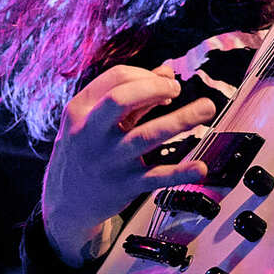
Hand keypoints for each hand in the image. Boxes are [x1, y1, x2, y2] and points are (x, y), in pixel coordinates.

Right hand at [40, 64, 214, 262]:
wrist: (67, 201)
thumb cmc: (86, 150)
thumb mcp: (94, 120)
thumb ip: (131, 96)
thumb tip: (167, 73)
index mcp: (81, 110)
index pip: (117, 78)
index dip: (148, 75)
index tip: (166, 82)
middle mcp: (91, 133)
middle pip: (122, 99)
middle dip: (155, 88)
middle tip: (177, 89)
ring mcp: (109, 160)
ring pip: (146, 136)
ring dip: (180, 119)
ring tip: (207, 108)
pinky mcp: (125, 186)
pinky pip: (156, 177)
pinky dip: (181, 172)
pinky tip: (201, 167)